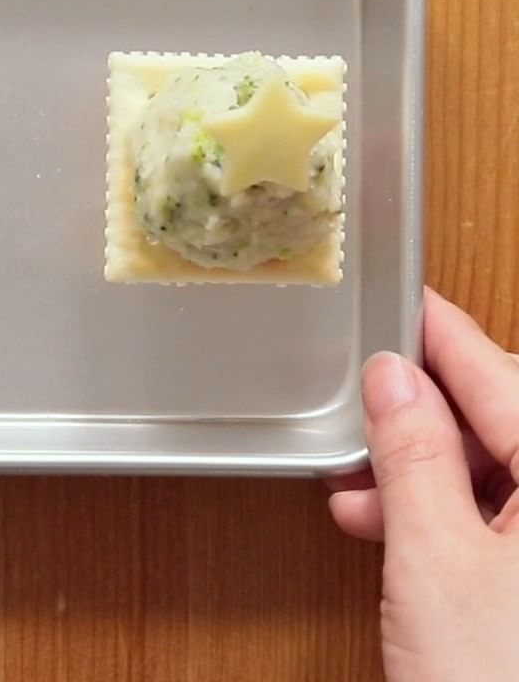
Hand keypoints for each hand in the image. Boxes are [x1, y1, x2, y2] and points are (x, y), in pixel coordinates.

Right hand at [328, 288, 518, 681]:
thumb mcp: (437, 558)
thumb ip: (413, 453)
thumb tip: (391, 380)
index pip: (503, 377)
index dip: (441, 334)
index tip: (401, 300)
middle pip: (501, 423)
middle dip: (421, 417)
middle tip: (360, 404)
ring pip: (495, 474)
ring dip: (421, 473)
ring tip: (358, 485)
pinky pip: (498, 521)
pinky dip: (440, 517)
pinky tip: (385, 525)